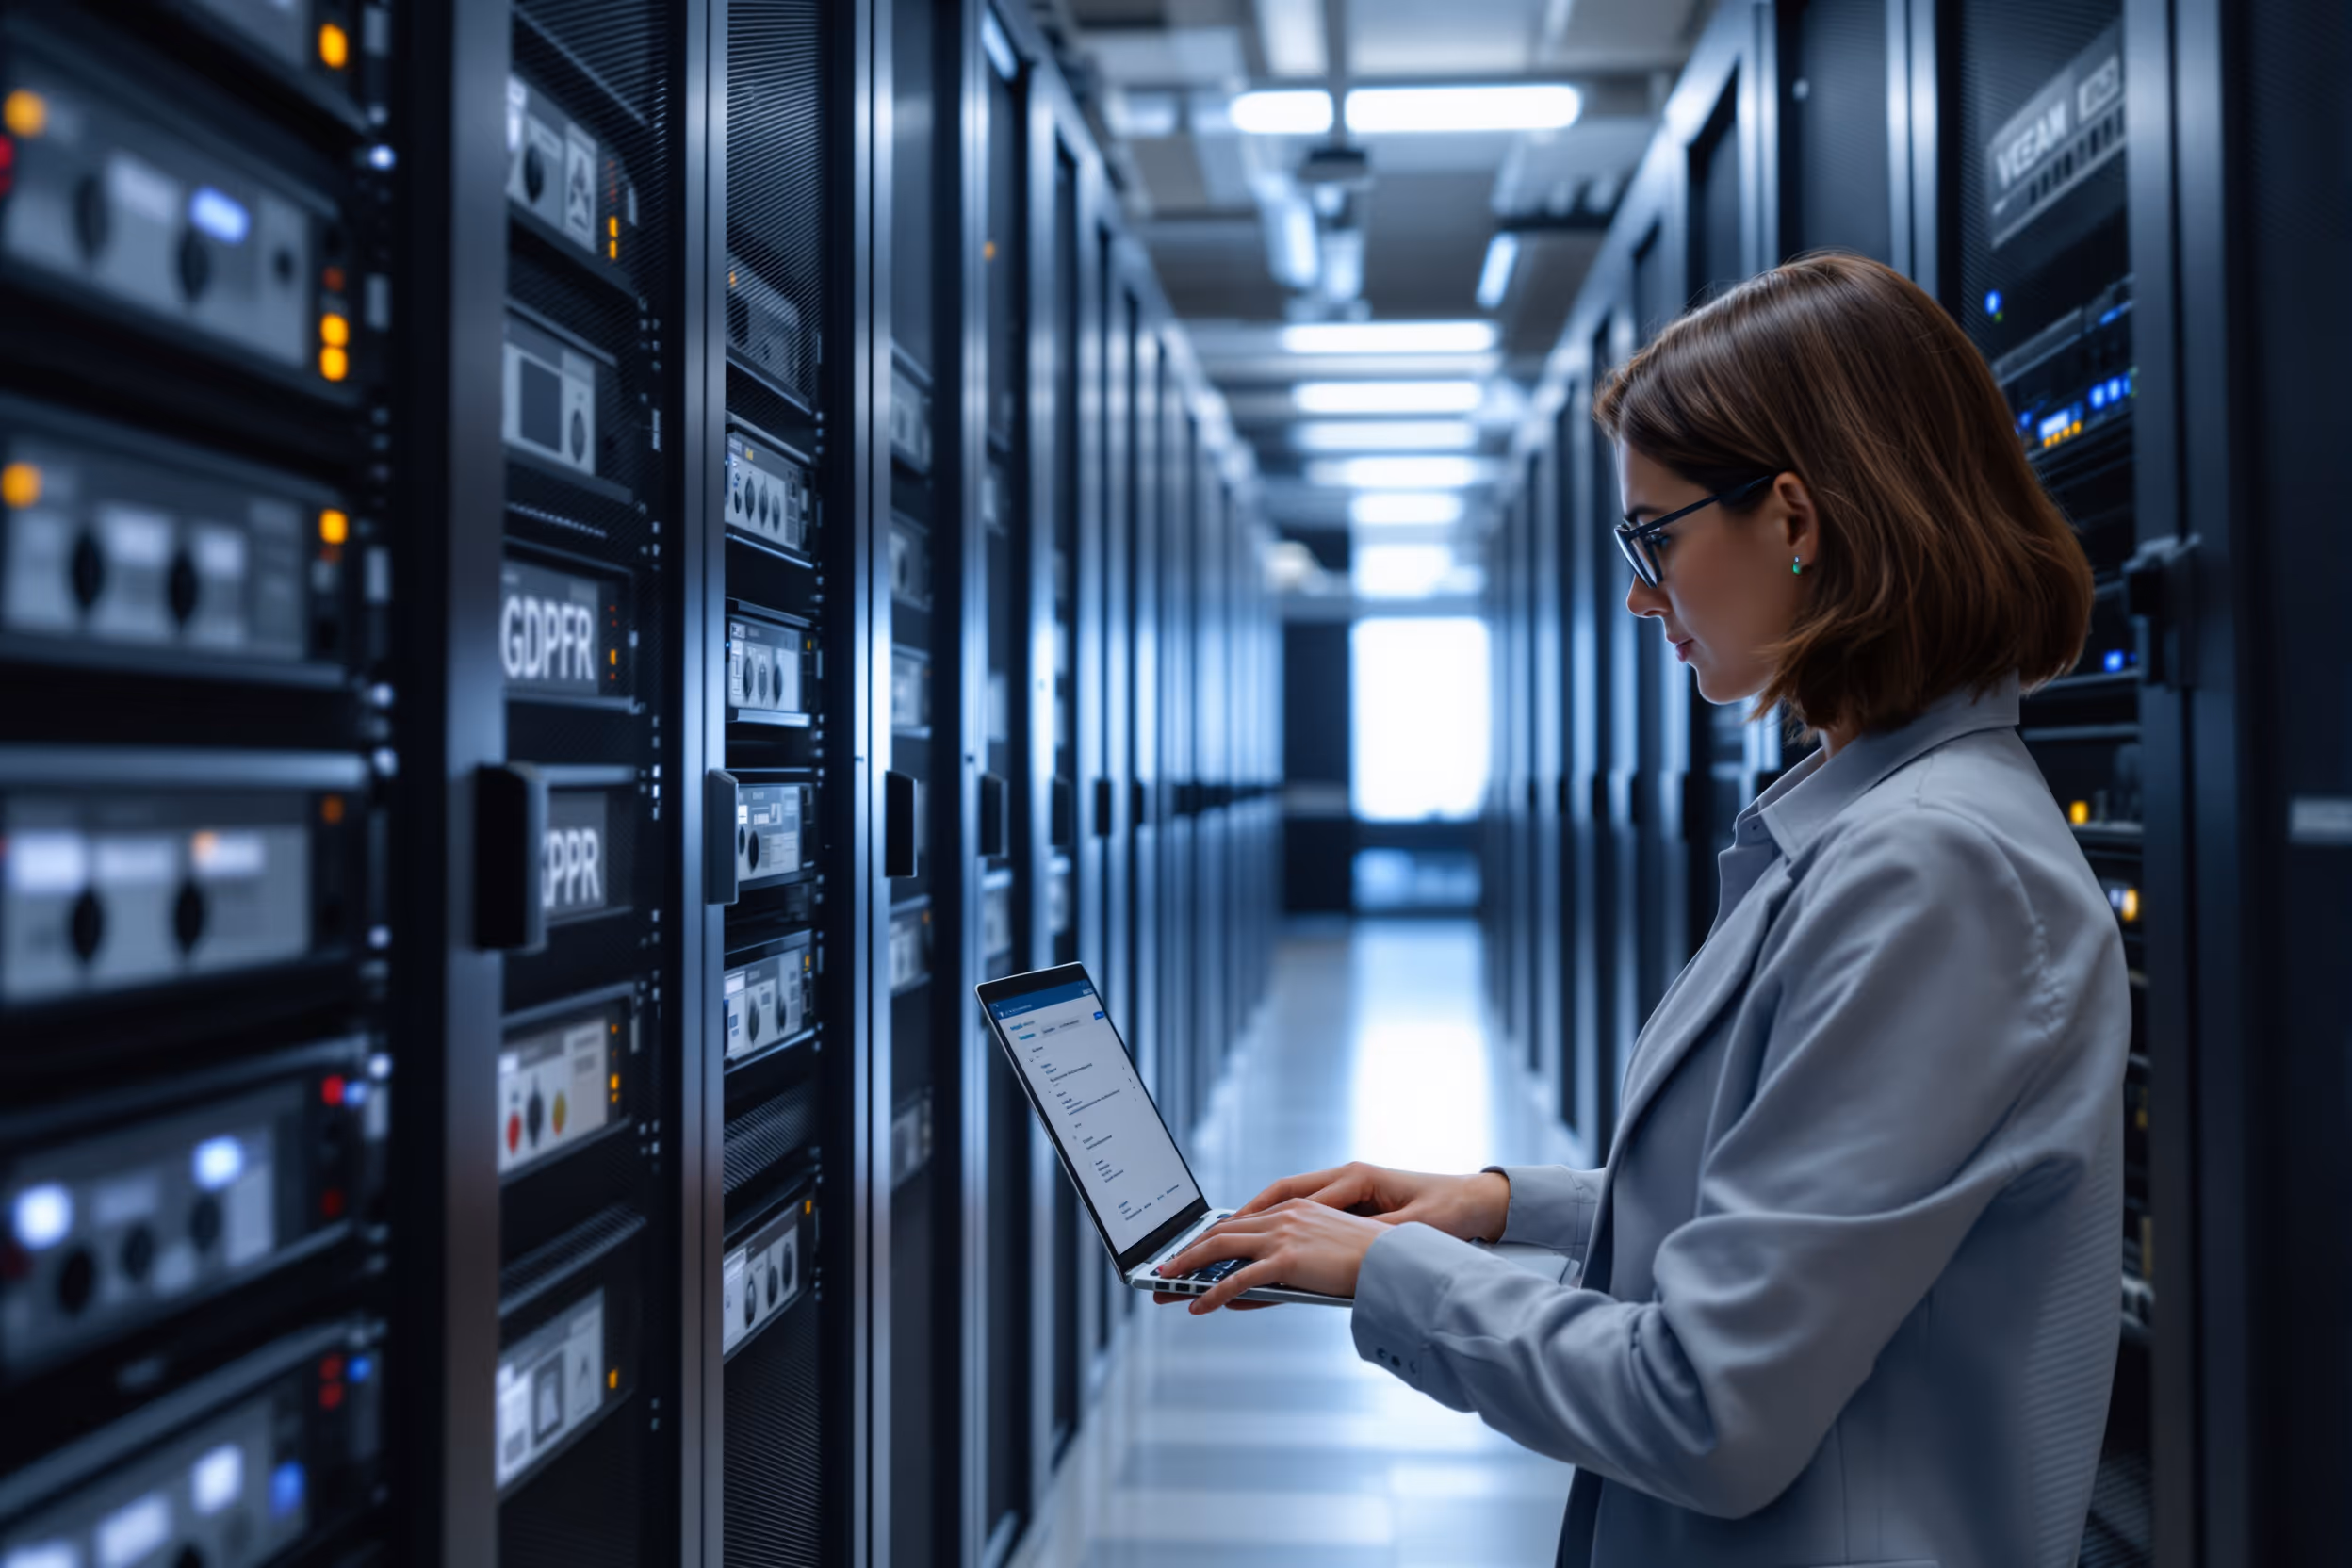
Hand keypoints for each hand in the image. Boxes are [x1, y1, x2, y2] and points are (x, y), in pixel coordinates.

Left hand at [1151, 1200, 1388, 1312]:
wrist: (1396, 1260)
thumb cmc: (1367, 1260)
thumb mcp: (1323, 1251)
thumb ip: (1288, 1262)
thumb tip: (1249, 1289)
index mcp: (1293, 1208)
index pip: (1240, 1221)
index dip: (1209, 1236)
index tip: (1189, 1249)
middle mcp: (1283, 1216)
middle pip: (1222, 1232)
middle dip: (1189, 1252)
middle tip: (1166, 1268)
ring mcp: (1283, 1236)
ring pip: (1221, 1249)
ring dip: (1188, 1268)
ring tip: (1167, 1284)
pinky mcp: (1287, 1260)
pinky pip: (1240, 1280)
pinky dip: (1214, 1293)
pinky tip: (1198, 1306)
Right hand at [1231, 1161, 1510, 1242]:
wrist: (1476, 1200)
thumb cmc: (1449, 1210)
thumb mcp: (1414, 1228)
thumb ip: (1377, 1238)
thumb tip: (1346, 1250)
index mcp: (1356, 1177)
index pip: (1298, 1199)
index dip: (1263, 1220)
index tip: (1231, 1237)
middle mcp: (1343, 1178)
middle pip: (1278, 1197)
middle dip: (1241, 1220)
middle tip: (1206, 1242)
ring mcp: (1345, 1190)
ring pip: (1283, 1204)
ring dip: (1250, 1224)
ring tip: (1214, 1245)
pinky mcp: (1351, 1205)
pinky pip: (1302, 1215)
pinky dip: (1275, 1229)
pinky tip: (1254, 1245)